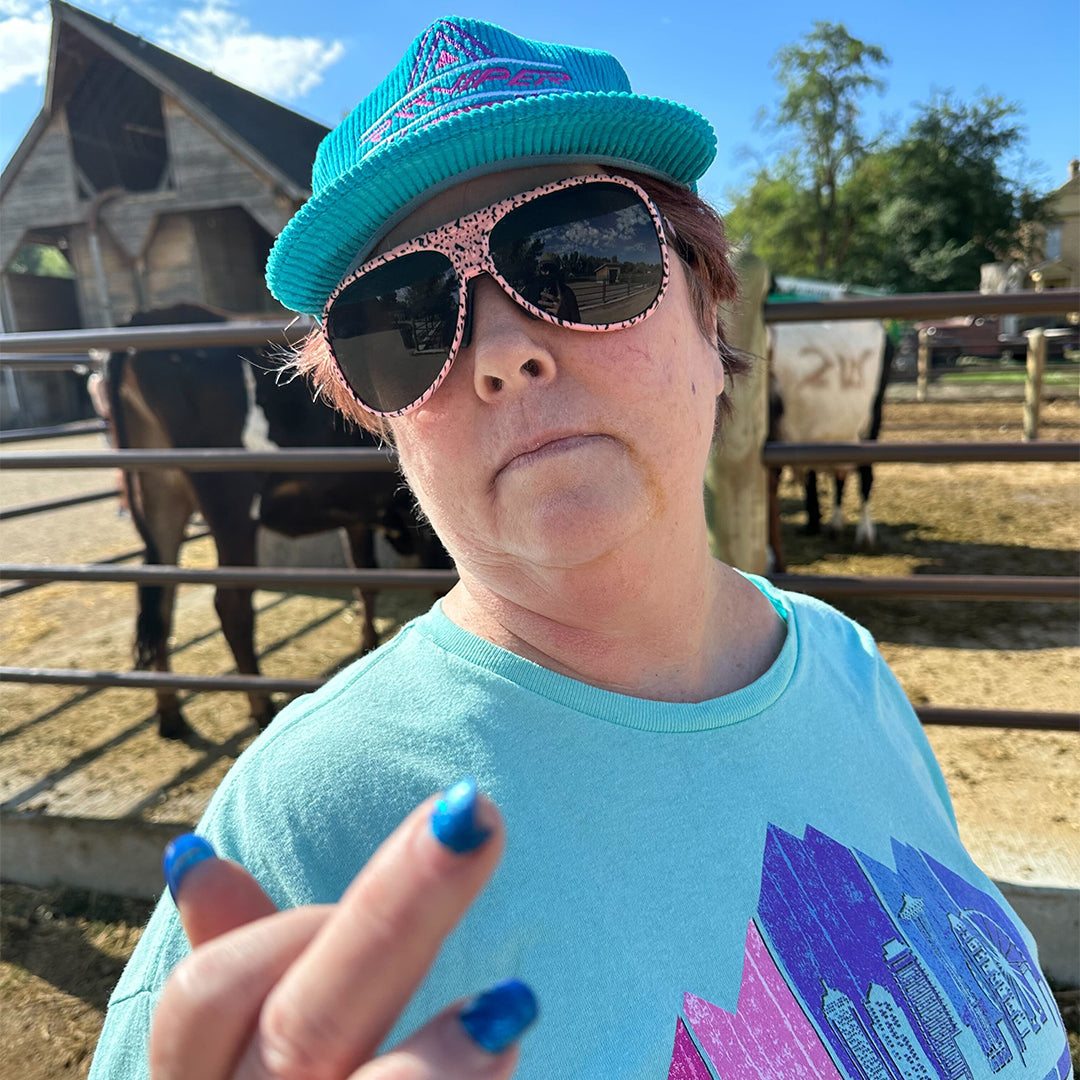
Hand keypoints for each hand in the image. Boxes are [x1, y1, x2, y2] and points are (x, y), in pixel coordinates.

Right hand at [150, 778, 536, 1078]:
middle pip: (306, 1022)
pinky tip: (509, 1058)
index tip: (376, 881)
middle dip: (397, 906)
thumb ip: (233, 968)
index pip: (205, 1001)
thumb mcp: (235, 1067)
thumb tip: (193, 855)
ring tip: (514, 1005)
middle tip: (473, 815)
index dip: (285, 928)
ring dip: (434, 1065)